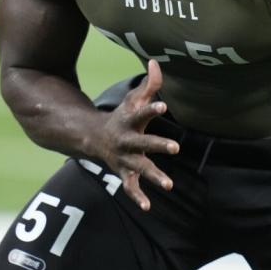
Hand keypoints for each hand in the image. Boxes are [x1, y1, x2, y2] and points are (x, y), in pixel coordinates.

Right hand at [94, 60, 178, 211]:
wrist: (94, 138)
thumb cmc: (122, 117)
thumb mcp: (133, 99)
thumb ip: (149, 84)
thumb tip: (156, 62)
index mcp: (131, 121)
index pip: (142, 112)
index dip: (152, 108)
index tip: (163, 105)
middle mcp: (127, 140)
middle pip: (144, 143)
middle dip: (158, 145)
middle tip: (176, 147)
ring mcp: (124, 158)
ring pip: (139, 168)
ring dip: (154, 176)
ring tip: (169, 185)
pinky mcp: (123, 173)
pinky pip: (129, 187)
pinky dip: (137, 197)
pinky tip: (147, 207)